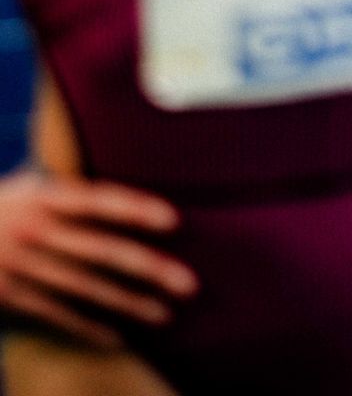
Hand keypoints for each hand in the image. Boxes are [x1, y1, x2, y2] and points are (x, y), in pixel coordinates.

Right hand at [0, 170, 195, 348]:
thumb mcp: (20, 185)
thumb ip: (58, 183)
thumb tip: (96, 161)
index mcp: (42, 197)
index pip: (98, 201)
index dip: (135, 209)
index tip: (172, 220)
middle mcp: (36, 231)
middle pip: (101, 251)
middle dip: (148, 268)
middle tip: (188, 282)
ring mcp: (23, 268)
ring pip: (85, 289)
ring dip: (128, 303)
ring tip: (165, 313)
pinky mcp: (11, 298)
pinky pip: (56, 315)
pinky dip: (87, 327)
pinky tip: (118, 337)